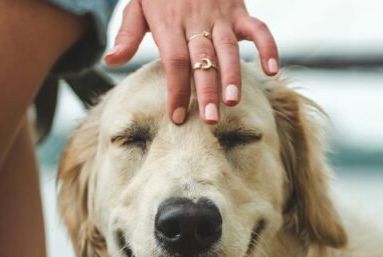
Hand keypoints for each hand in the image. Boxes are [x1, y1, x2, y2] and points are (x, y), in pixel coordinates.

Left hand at [103, 0, 277, 124]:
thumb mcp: (137, 6)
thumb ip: (127, 34)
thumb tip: (110, 60)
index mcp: (168, 23)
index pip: (174, 61)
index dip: (177, 90)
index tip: (177, 118)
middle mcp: (196, 20)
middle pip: (202, 59)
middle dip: (207, 90)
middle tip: (211, 120)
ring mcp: (220, 15)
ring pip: (228, 48)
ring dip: (233, 75)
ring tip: (233, 101)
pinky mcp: (239, 10)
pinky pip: (258, 29)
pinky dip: (268, 48)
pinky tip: (272, 71)